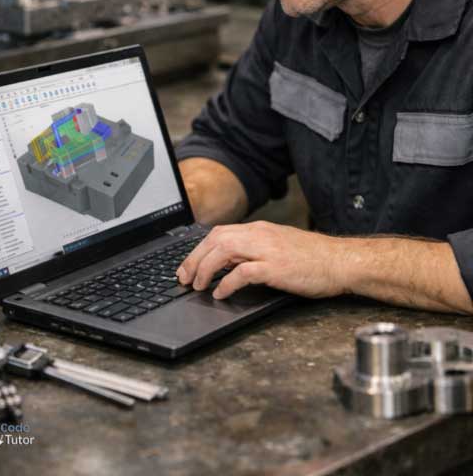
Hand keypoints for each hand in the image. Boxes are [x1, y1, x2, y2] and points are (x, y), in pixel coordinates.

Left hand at [176, 221, 344, 299]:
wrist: (340, 261)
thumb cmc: (313, 258)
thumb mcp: (279, 246)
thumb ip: (256, 249)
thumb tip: (230, 262)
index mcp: (259, 230)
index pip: (219, 233)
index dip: (198, 249)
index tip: (187, 266)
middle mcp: (260, 235)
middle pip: (215, 240)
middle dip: (194, 259)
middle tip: (184, 278)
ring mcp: (268, 250)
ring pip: (224, 251)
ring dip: (205, 269)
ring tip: (198, 286)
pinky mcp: (276, 268)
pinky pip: (243, 272)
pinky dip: (227, 283)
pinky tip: (220, 294)